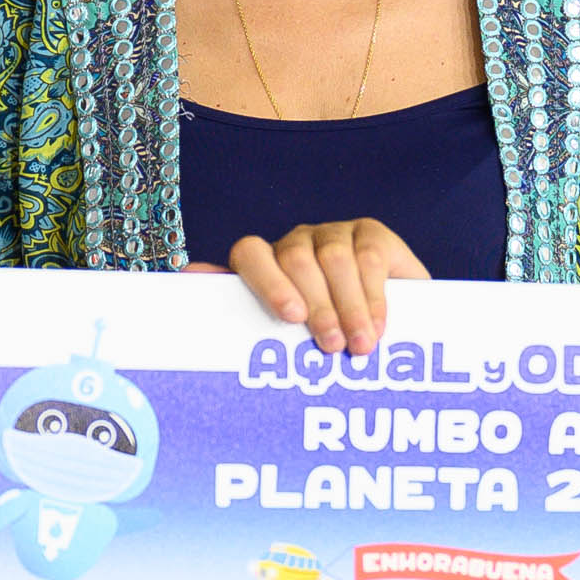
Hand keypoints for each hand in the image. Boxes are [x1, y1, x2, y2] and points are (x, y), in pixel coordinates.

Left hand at [224, 219, 427, 355]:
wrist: (387, 321)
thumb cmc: (324, 333)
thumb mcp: (288, 334)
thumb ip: (247, 317)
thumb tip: (192, 277)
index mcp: (266, 263)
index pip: (251, 254)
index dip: (268, 282)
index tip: (292, 317)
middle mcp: (296, 243)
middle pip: (296, 259)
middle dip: (317, 306)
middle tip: (332, 346)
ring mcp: (333, 233)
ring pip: (334, 259)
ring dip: (349, 307)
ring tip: (360, 344)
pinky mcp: (369, 232)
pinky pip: (369, 258)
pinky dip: (373, 298)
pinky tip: (377, 326)